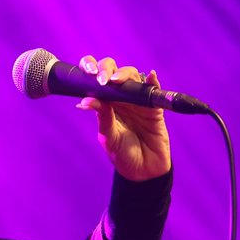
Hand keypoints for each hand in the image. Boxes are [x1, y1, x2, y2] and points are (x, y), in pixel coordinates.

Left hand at [77, 56, 171, 181]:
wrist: (143, 171)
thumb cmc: (122, 154)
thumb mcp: (109, 136)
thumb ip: (102, 117)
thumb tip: (85, 101)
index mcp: (104, 103)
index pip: (96, 80)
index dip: (91, 69)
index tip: (87, 71)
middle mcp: (120, 98)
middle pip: (115, 73)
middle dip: (108, 69)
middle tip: (103, 79)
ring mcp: (138, 101)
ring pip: (133, 77)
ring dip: (126, 74)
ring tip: (117, 80)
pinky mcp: (154, 108)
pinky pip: (154, 91)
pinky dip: (152, 82)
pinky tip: (151, 77)